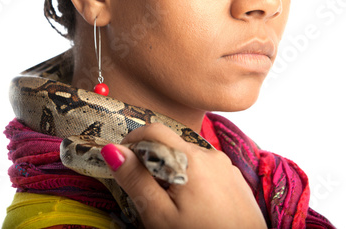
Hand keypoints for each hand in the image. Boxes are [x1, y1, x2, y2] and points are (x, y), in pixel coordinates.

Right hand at [101, 123, 266, 228]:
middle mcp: (211, 154)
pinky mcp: (234, 178)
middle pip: (171, 143)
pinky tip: (192, 204)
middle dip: (151, 160)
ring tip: (169, 201)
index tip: (122, 162)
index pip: (154, 130)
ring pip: (188, 156)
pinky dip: (191, 178)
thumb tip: (111, 149)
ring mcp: (226, 166)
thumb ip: (135, 179)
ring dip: (172, 170)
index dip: (132, 140)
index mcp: (191, 158)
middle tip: (144, 190)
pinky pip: (205, 168)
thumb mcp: (159, 215)